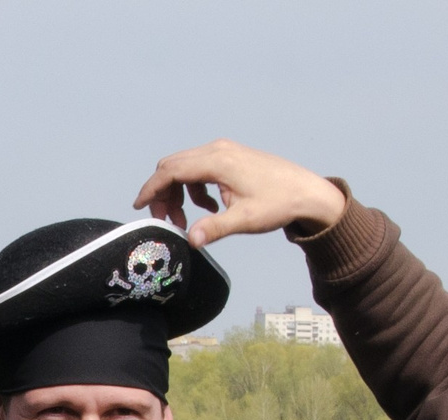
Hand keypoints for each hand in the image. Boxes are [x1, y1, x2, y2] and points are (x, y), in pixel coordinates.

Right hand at [134, 139, 347, 247]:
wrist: (308, 192)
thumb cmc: (280, 204)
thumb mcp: (246, 220)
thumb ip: (215, 228)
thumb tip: (191, 241)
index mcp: (218, 161)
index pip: (171, 171)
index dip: (152, 189)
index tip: (139, 207)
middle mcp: (217, 150)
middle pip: (174, 166)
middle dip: (164, 193)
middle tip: (166, 221)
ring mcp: (224, 150)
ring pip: (185, 167)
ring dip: (179, 192)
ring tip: (189, 220)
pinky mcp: (230, 156)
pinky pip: (200, 168)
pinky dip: (195, 188)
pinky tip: (210, 208)